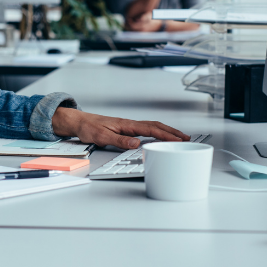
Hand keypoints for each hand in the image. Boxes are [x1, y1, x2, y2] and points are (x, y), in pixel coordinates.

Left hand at [51, 107, 189, 149]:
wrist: (80, 122)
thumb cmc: (89, 127)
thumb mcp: (102, 137)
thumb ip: (120, 141)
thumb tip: (136, 143)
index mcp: (127, 125)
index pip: (151, 129)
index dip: (166, 135)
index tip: (177, 140)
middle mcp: (130, 124)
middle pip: (156, 126)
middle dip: (172, 132)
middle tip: (186, 138)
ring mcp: (129, 125)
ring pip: (153, 126)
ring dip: (167, 131)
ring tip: (179, 138)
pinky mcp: (127, 128)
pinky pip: (147, 129)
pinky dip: (158, 132)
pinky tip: (161, 137)